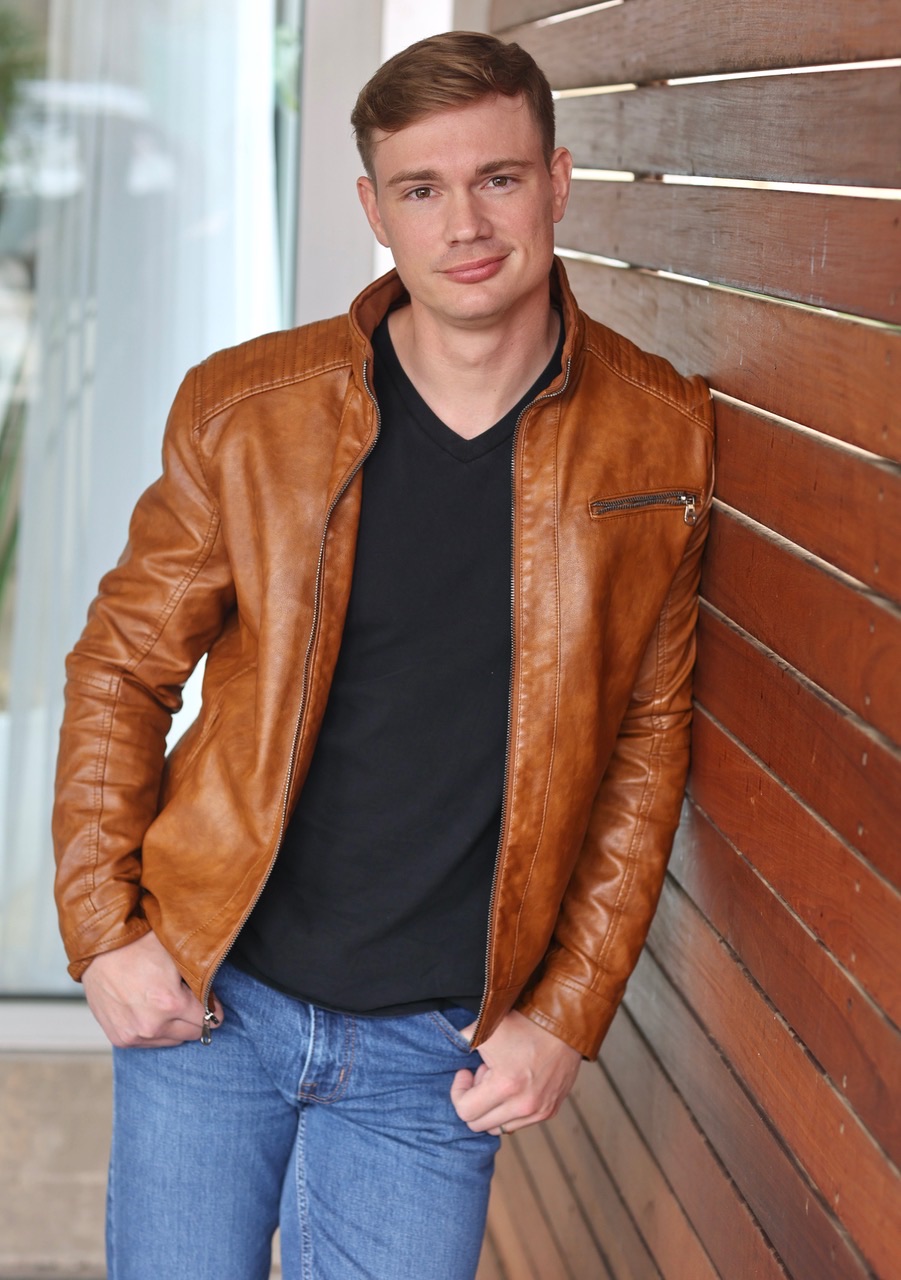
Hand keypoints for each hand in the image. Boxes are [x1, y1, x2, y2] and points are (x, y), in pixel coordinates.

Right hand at [81, 931, 222, 1047]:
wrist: (99, 951)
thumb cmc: (138, 946)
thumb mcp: (176, 956)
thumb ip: (200, 980)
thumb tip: (214, 1000)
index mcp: (171, 1004)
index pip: (209, 1019)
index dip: (213, 1009)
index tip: (212, 1004)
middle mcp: (153, 1025)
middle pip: (192, 1033)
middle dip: (196, 1019)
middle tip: (190, 1002)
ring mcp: (135, 1035)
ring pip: (172, 1041)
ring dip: (175, 1027)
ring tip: (166, 1005)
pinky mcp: (121, 1038)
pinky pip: (150, 1043)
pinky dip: (155, 1031)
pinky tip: (151, 1012)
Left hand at [449, 1009, 580, 1134]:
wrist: (564, 1025)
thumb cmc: (524, 1025)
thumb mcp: (486, 1029)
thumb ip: (461, 1041)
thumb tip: (449, 1047)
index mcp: (505, 1086)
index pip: (465, 1112)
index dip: (458, 1092)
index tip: (465, 1073)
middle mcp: (523, 1105)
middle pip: (479, 1125)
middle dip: (475, 1100)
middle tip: (483, 1075)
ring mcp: (539, 1111)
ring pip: (498, 1128)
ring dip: (493, 1107)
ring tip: (500, 1080)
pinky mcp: (550, 1111)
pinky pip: (518, 1123)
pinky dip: (510, 1110)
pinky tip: (515, 1084)